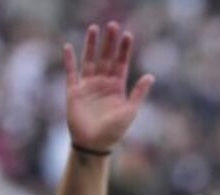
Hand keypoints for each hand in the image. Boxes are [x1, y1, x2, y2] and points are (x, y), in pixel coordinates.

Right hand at [63, 22, 154, 152]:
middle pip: (106, 58)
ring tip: (94, 28)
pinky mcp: (74, 91)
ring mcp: (88, 86)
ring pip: (89, 60)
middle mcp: (103, 83)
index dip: (124, 50)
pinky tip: (68, 46)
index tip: (127, 35)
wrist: (94, 144)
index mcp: (117, 87)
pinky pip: (71, 73)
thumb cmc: (114, 131)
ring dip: (91, 45)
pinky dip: (69, 60)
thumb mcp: (130, 111)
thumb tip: (151, 76)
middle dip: (109, 42)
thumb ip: (139, 93)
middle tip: (112, 25)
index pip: (121, 63)